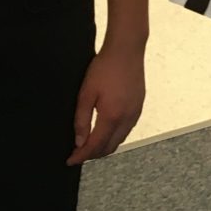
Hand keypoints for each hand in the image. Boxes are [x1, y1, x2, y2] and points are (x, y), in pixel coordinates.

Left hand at [67, 44, 145, 164]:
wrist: (126, 50)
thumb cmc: (104, 68)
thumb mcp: (85, 94)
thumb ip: (81, 120)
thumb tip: (79, 142)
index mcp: (112, 116)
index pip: (95, 146)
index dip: (81, 156)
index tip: (70, 160)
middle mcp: (127, 118)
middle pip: (109, 147)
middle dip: (93, 154)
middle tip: (78, 153)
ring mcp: (135, 113)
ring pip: (120, 140)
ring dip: (104, 146)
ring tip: (90, 143)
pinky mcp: (139, 107)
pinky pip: (127, 130)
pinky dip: (115, 137)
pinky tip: (106, 131)